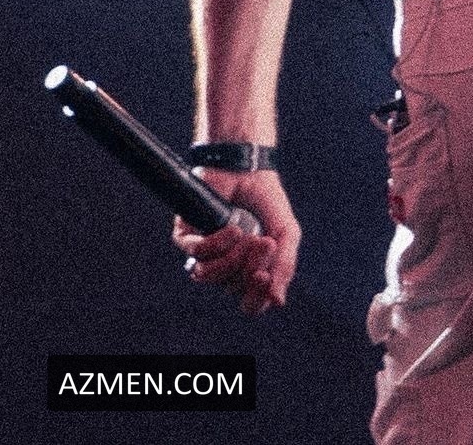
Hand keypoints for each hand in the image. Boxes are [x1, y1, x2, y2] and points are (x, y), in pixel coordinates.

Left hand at [172, 169, 300, 315]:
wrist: (249, 168)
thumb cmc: (267, 201)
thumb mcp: (286, 234)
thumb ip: (285, 266)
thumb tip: (278, 302)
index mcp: (248, 270)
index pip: (249, 304)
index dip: (255, 299)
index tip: (264, 277)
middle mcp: (224, 266)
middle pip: (232, 290)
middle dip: (251, 267)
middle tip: (265, 242)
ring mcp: (205, 252)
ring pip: (210, 277)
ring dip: (233, 259)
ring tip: (248, 235)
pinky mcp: (187, 236)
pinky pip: (197, 254)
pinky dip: (218, 243)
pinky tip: (233, 228)